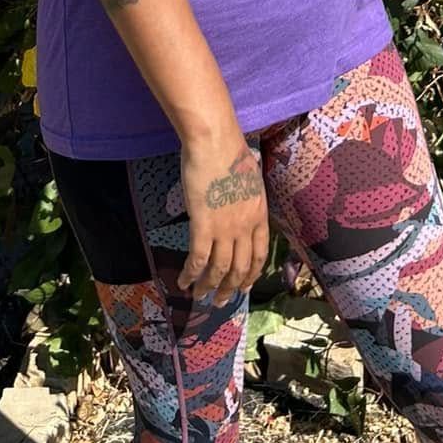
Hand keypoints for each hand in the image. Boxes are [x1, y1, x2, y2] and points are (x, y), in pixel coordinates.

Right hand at [178, 121, 268, 300]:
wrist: (215, 141)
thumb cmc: (229, 151)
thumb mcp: (249, 178)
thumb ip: (246, 198)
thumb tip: (240, 204)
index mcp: (259, 214)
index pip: (259, 254)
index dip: (251, 274)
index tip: (244, 287)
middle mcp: (245, 226)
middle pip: (240, 267)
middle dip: (230, 288)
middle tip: (221, 301)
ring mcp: (225, 228)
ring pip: (219, 268)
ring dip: (209, 287)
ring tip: (200, 297)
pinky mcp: (203, 225)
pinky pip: (198, 259)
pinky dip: (190, 274)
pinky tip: (183, 282)